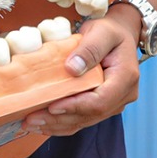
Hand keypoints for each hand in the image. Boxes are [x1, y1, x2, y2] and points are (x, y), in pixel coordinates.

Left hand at [20, 7, 140, 136]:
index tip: (52, 107)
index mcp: (125, 78)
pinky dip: (61, 124)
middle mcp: (123, 95)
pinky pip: (82, 119)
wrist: (119, 35)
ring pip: (84, 121)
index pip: (100, 101)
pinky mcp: (102, 106)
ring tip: (31, 124)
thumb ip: (89, 48)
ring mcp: (114, 103)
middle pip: (90, 115)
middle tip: (31, 119)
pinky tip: (42, 125)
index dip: (75, 107)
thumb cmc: (110, 31)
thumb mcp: (101, 32)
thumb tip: (72, 68)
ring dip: (56, 125)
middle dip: (59, 120)